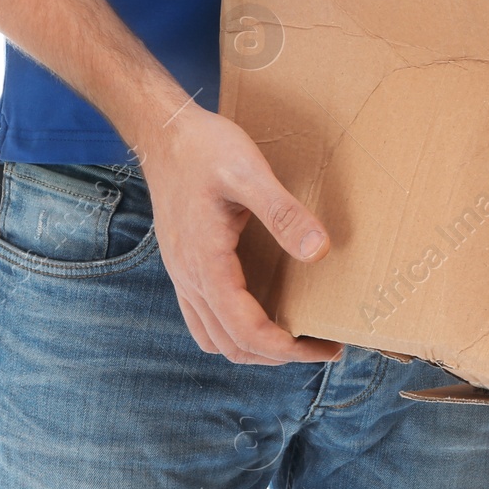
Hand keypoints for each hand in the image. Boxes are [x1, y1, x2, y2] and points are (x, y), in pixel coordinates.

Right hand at [138, 102, 341, 364]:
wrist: (164, 133)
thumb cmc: (205, 149)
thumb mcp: (250, 173)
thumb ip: (283, 214)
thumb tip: (319, 252)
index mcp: (206, 263)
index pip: (245, 330)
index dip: (286, 349)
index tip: (324, 348)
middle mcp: (189, 278)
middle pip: (230, 344)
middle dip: (277, 355)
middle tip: (321, 347)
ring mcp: (182, 274)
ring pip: (214, 337)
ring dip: (253, 348)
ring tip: (294, 338)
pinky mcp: (183, 264)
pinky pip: (203, 318)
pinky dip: (233, 331)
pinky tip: (259, 314)